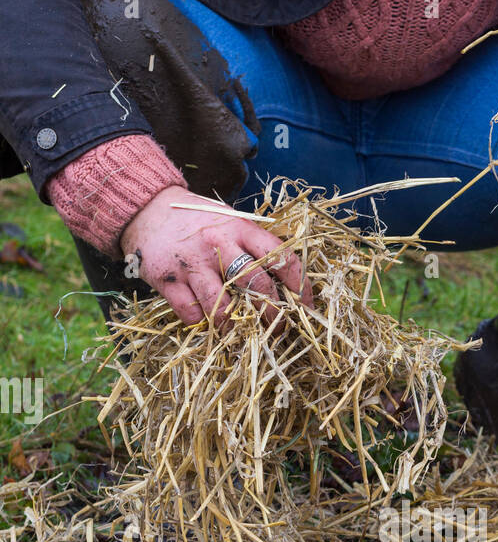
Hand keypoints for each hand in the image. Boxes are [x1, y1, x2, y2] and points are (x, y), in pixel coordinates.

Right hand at [119, 185, 310, 327]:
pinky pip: (191, 313)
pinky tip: (208, 321)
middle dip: (274, 314)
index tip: (306, 305)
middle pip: (257, 286)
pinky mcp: (168, 280)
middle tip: (280, 329)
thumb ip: (253, 245)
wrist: (146, 208)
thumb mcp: (230, 220)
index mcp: (240, 228)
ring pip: (222, 305)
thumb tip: (287, 281)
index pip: (280, 256)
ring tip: (244, 333)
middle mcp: (218, 244)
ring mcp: (192, 263)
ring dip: (237, 325)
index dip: (300, 284)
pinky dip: (203, 323)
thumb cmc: (197, 221)